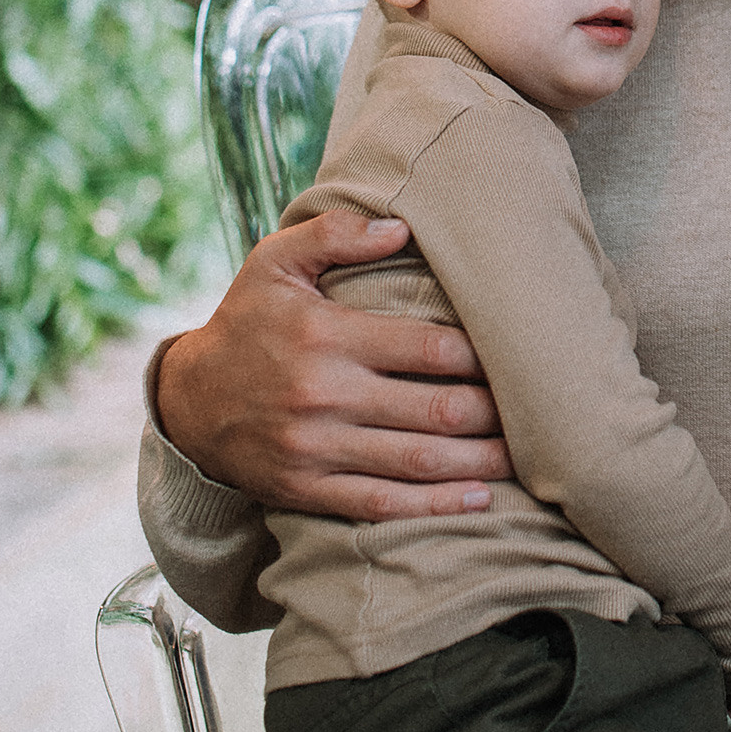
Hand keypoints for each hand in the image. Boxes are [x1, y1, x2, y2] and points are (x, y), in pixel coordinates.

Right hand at [155, 215, 515, 519]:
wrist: (186, 402)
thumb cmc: (246, 321)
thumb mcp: (274, 261)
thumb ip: (336, 234)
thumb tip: (402, 226)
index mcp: (326, 335)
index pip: (426, 348)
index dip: (482, 355)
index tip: (524, 354)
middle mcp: (324, 395)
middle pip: (434, 409)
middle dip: (496, 414)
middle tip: (544, 409)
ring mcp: (316, 449)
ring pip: (417, 462)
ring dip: (480, 463)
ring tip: (529, 458)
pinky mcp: (307, 490)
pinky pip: (381, 504)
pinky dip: (434, 505)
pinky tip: (477, 499)